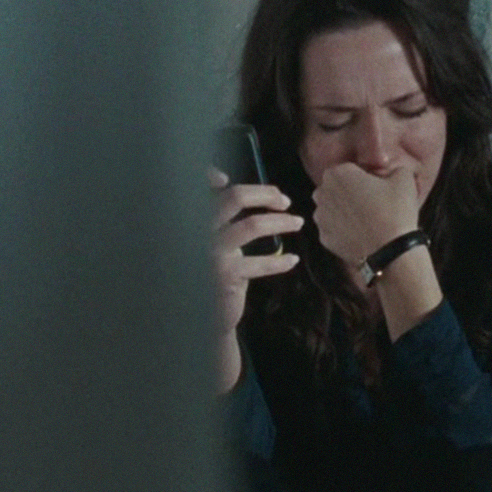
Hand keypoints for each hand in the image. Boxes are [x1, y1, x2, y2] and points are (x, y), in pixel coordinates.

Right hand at [211, 168, 302, 389]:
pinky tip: (292, 260)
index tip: (227, 178)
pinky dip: (280, 261)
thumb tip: (247, 188)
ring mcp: (210, 254)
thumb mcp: (215, 241)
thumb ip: (222, 217)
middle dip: (264, 195)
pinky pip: (259, 262)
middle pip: (232, 198)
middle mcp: (197, 233)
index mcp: (193, 220)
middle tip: (285, 200)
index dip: (209, 175)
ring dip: (280, 222)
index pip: (199, 188)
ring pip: (250, 226)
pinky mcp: (224, 276)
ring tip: (298, 223)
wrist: (205, 316)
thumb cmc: (215, 271)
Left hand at [309, 162, 420, 275]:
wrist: (390, 250)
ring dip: (346, 211)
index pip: (349, 169)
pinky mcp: (324, 238)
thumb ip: (394, 168)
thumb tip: (390, 172)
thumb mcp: (404, 178)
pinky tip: (362, 233)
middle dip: (350, 192)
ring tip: (369, 220)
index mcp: (337, 173)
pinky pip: (334, 229)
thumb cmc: (395, 212)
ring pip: (333, 209)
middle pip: (336, 188)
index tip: (377, 186)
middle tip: (373, 203)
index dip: (364, 176)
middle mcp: (322, 193)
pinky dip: (345, 230)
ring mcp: (320, 218)